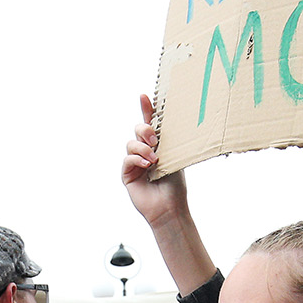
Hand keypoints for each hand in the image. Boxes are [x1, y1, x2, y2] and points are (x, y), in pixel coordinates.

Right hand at [123, 94, 190, 226]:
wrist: (170, 206)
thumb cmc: (175, 185)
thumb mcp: (175, 158)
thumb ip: (167, 143)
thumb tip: (164, 127)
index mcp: (158, 146)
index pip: (150, 124)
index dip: (146, 109)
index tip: (144, 96)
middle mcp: (145, 152)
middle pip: (138, 129)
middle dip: (145, 129)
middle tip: (154, 138)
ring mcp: (135, 163)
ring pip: (131, 143)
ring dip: (143, 149)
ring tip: (154, 159)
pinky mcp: (127, 174)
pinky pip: (127, 158)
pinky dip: (136, 159)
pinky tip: (147, 166)